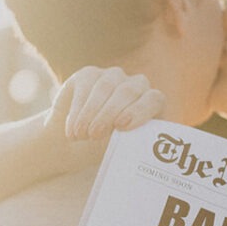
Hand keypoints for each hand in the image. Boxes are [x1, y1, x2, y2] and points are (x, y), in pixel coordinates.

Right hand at [47, 66, 166, 143]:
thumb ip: (130, 144)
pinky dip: (78, 111)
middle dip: (109, 114)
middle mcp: (137, 86)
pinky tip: (72, 130)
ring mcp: (114, 77)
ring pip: (105, 88)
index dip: (139, 111)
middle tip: (94, 135)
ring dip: (91, 114)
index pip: (154, 100)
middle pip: (127, 92)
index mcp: (152, 105)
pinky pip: (86, 87)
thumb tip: (133, 151)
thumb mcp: (121, 149)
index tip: (121, 127)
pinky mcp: (90, 74)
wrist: (76, 142)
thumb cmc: (106, 148)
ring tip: (80, 135)